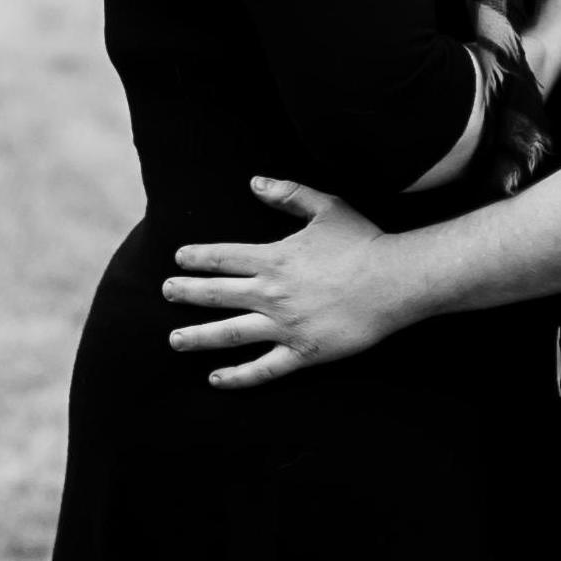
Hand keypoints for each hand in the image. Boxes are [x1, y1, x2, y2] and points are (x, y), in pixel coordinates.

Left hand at [161, 178, 407, 388]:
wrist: (394, 280)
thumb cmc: (363, 240)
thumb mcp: (326, 207)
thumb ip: (288, 193)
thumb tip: (255, 181)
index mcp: (274, 258)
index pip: (223, 258)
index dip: (197, 258)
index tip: (178, 259)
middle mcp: (272, 293)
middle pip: (216, 295)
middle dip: (186, 293)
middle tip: (166, 292)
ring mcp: (284, 326)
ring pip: (229, 334)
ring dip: (197, 337)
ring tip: (174, 340)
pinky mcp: (302, 352)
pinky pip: (262, 369)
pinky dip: (237, 377)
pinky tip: (215, 379)